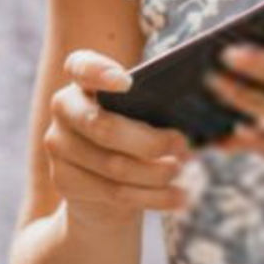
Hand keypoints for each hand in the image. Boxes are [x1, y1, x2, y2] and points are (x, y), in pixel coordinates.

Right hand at [42, 51, 193, 220]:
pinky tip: (177, 196)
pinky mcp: (63, 179)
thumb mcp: (143, 115)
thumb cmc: (134, 136)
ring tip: (181, 171)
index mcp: (83, 78)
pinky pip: (115, 192)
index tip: (127, 83)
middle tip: (183, 147)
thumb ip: (160, 110)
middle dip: (151, 142)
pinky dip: (154, 196)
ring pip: (115, 165)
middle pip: (105, 127)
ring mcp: (58, 144)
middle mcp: (64, 107)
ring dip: (158, 172)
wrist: (102, 186)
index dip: (100, 73)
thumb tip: (205, 132)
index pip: (82, 67)